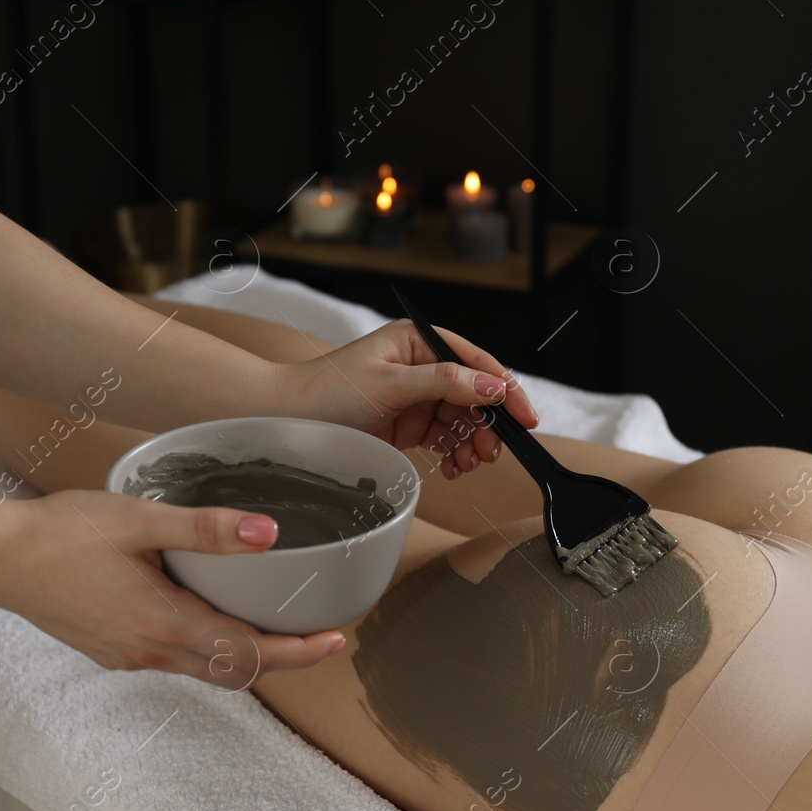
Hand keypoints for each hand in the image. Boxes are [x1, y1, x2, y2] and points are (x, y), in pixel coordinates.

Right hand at [0, 490, 344, 679]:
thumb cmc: (61, 533)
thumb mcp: (139, 520)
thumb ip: (206, 529)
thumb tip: (269, 533)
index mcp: (165, 624)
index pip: (249, 653)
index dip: (299, 652)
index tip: (336, 639)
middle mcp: (151, 653)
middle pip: (234, 671)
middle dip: (282, 657)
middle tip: (320, 634)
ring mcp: (129, 658)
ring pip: (204, 669)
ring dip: (245, 654)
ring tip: (278, 624)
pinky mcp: (113, 651)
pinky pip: (175, 659)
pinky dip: (209, 646)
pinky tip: (214, 614)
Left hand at [283, 319, 538, 478]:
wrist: (286, 421)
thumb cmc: (327, 392)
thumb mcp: (390, 383)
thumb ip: (444, 383)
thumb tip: (491, 387)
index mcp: (418, 342)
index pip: (475, 361)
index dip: (504, 388)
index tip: (525, 416)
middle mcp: (421, 366)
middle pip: (474, 395)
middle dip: (487, 425)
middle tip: (491, 453)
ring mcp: (415, 398)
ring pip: (462, 420)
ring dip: (472, 443)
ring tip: (469, 464)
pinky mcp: (407, 425)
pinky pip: (444, 439)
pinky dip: (454, 454)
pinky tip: (454, 468)